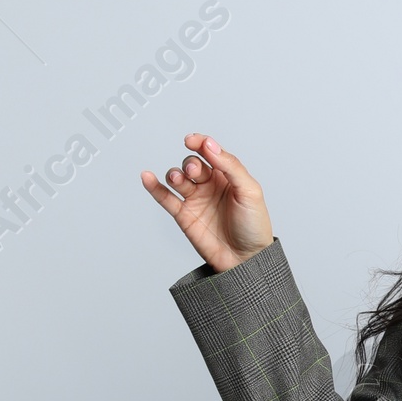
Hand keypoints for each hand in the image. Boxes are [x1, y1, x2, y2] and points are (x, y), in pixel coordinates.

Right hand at [140, 134, 273, 272]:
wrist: (246, 260)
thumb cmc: (254, 226)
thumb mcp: (250, 191)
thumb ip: (231, 166)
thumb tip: (210, 145)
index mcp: (228, 176)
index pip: (210, 152)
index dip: (200, 143)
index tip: (192, 141)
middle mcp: (210, 185)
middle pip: (192, 164)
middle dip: (191, 165)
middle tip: (196, 173)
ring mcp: (196, 200)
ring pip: (177, 178)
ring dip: (175, 174)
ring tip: (179, 179)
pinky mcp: (184, 215)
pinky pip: (165, 198)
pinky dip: (154, 187)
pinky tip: (147, 177)